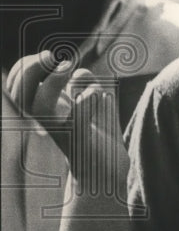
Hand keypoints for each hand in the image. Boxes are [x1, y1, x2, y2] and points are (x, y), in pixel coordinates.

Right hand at [7, 50, 127, 187]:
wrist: (107, 174)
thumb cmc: (97, 137)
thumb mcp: (91, 102)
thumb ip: (84, 83)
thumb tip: (79, 72)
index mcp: (44, 110)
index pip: (18, 84)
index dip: (26, 65)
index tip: (48, 56)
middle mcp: (46, 122)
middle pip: (19, 95)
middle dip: (30, 70)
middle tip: (58, 61)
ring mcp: (62, 134)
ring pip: (41, 108)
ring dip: (53, 83)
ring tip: (71, 70)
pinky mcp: (82, 146)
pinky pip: (76, 122)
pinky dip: (86, 101)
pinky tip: (96, 94)